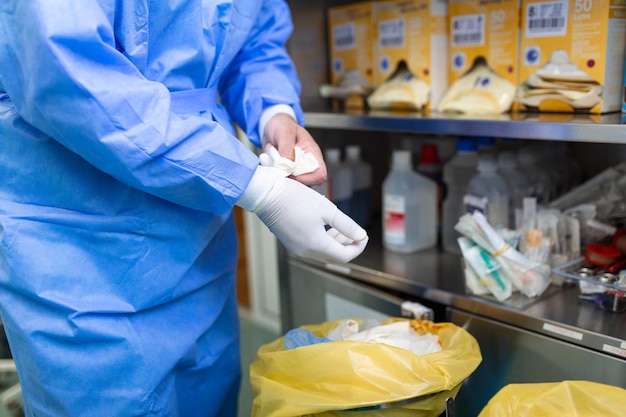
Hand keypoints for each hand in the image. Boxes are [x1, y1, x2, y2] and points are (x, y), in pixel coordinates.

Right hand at [238, 166, 367, 262]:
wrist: (265, 195)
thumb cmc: (296, 199)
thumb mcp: (326, 209)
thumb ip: (346, 225)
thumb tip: (361, 236)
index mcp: (316, 245)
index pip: (345, 256)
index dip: (358, 247)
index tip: (364, 234)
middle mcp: (306, 252)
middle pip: (334, 257)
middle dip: (348, 245)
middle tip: (356, 231)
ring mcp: (296, 249)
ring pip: (323, 254)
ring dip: (336, 243)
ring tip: (341, 228)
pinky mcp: (290, 243)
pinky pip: (312, 248)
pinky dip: (323, 241)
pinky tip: (325, 227)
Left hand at [263, 113, 326, 185]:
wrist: (271, 124)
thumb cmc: (283, 125)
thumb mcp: (285, 133)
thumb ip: (287, 149)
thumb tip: (287, 166)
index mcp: (312, 154)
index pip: (320, 174)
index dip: (308, 179)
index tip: (292, 175)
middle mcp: (305, 164)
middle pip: (304, 183)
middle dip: (289, 179)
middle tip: (277, 167)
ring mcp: (294, 170)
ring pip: (290, 183)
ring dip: (279, 175)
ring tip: (273, 158)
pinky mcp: (284, 171)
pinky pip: (279, 179)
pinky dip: (272, 173)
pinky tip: (269, 160)